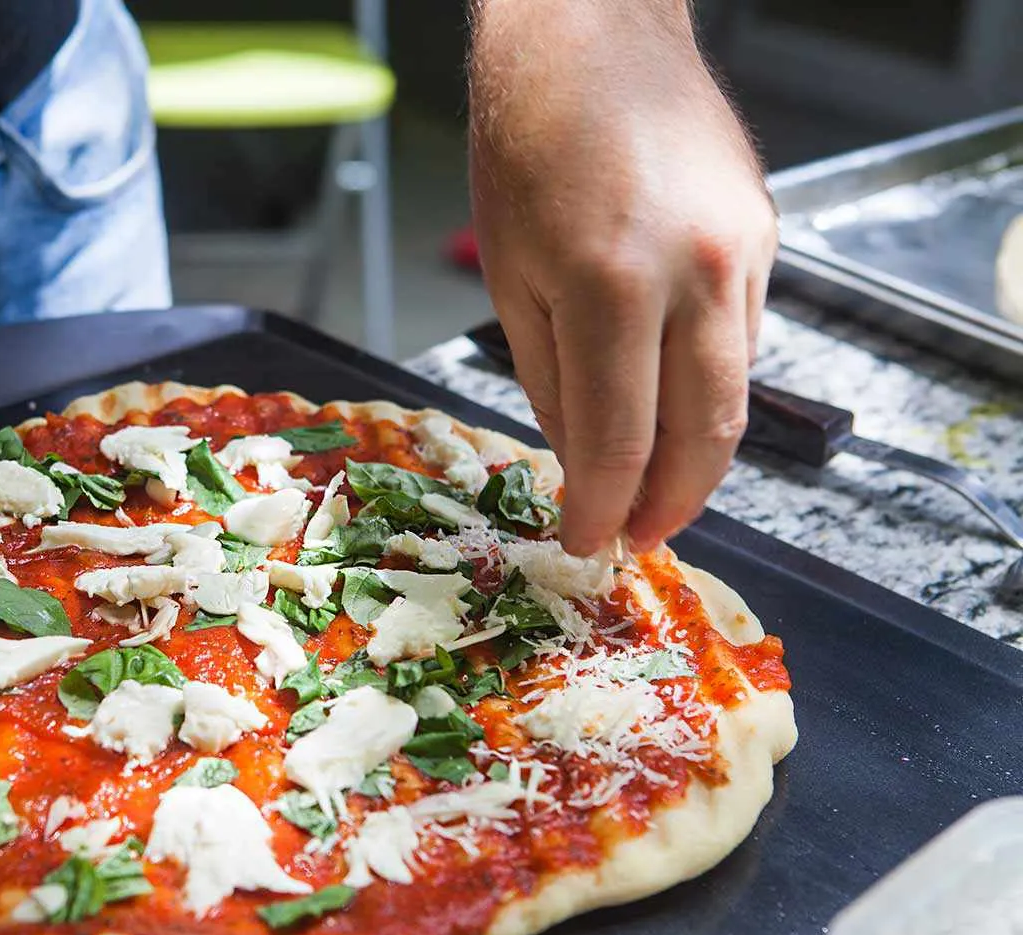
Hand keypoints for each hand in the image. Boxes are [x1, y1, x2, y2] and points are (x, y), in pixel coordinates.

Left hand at [467, 0, 775, 556]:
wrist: (593, 38)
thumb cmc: (528, 148)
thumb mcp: (510, 277)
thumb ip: (552, 382)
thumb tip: (585, 463)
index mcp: (613, 286)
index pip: (620, 440)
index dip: (604, 507)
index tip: (587, 543)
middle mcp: (696, 273)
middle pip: (703, 434)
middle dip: (671, 502)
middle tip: (640, 537)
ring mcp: (744, 253)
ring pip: (733, 392)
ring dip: (696, 452)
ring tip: (654, 486)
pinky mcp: (765, 235)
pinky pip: (742, 338)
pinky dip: (708, 383)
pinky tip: (673, 398)